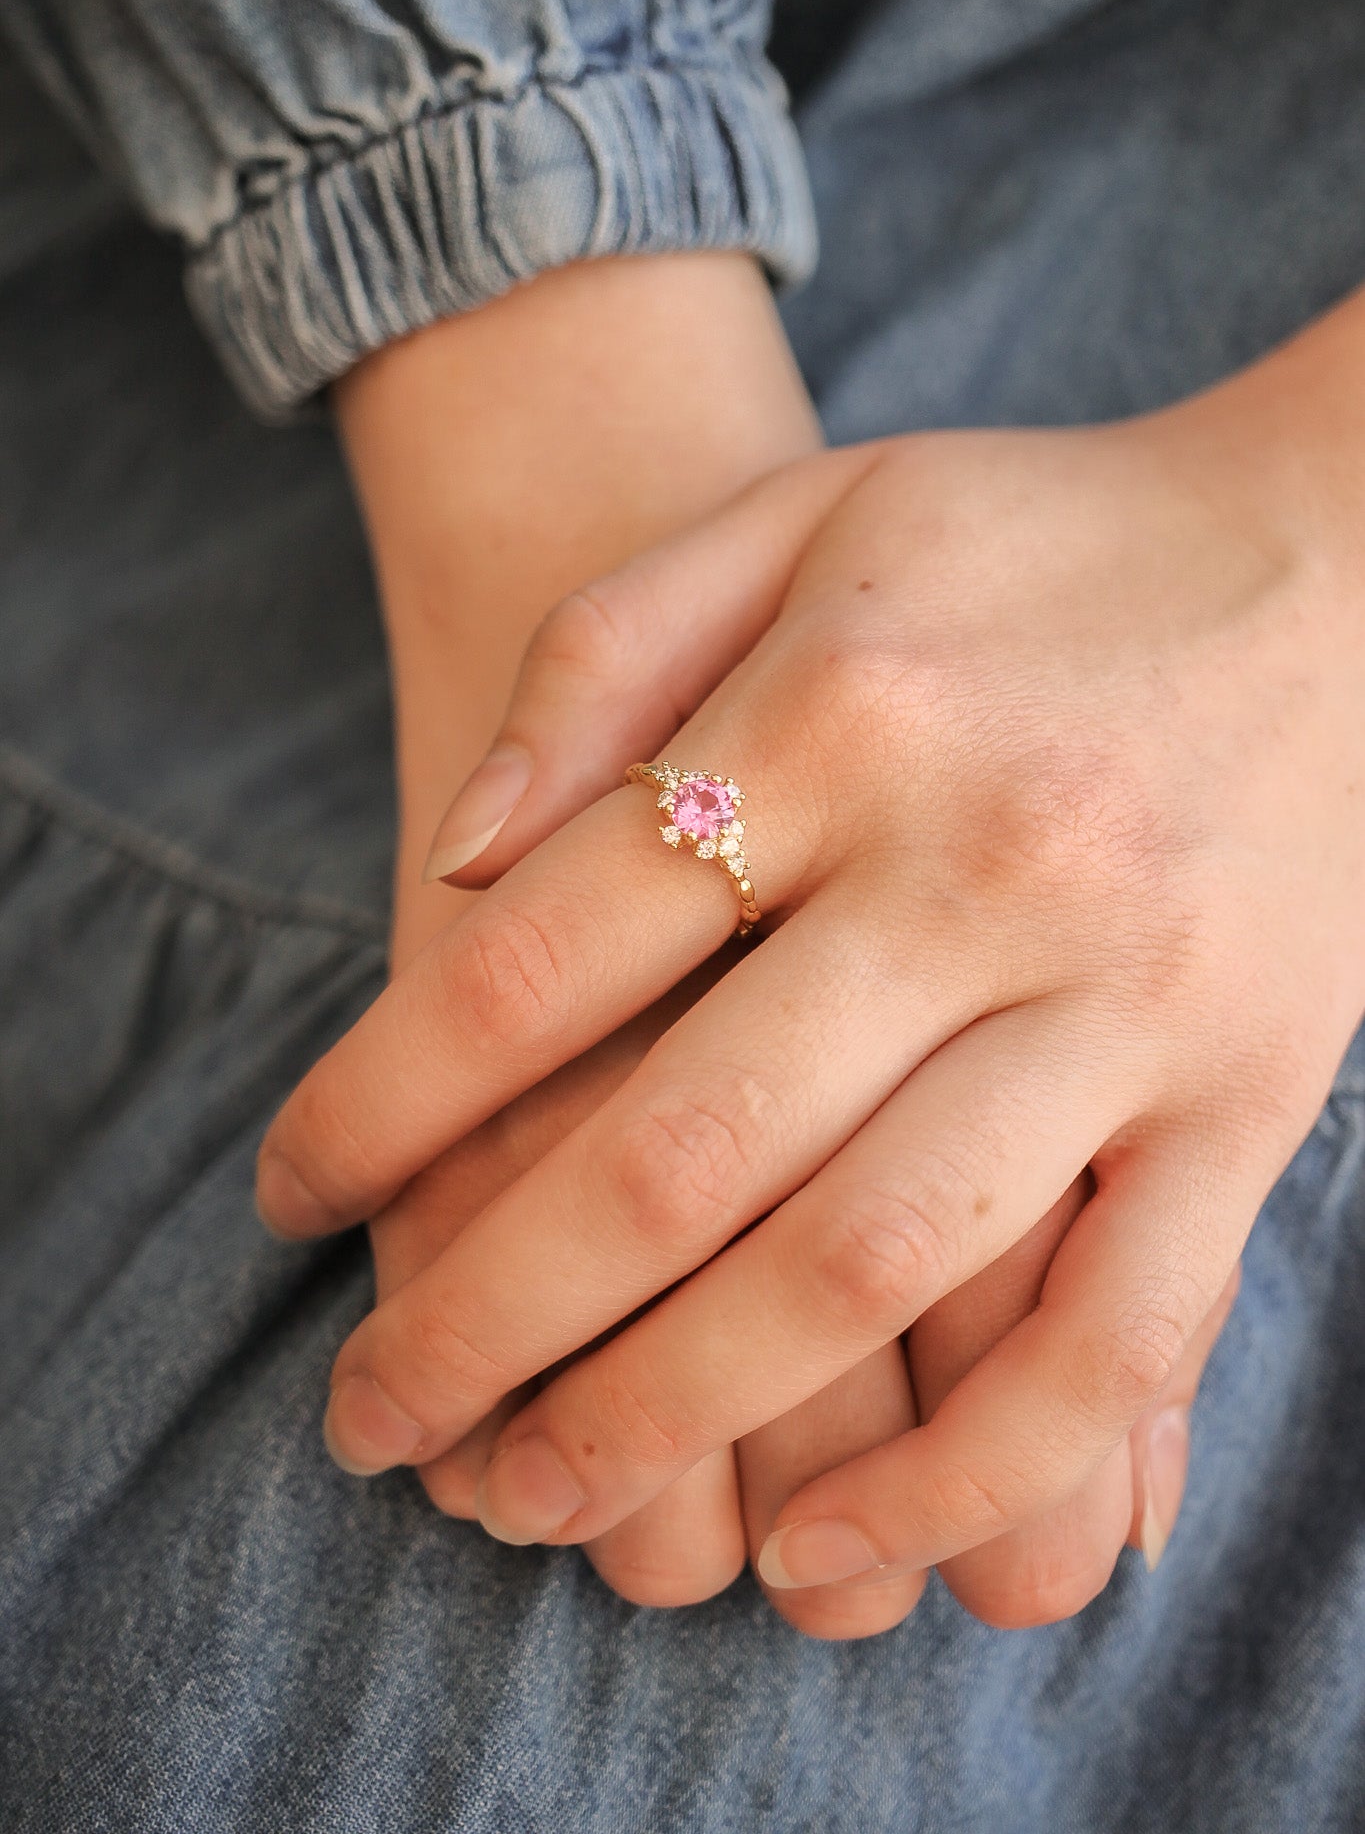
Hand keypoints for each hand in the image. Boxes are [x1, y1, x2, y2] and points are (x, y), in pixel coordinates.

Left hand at [273, 285, 1364, 1596]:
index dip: (383, 1101)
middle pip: (679, 1151)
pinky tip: (836, 1542)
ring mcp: (1133, 999)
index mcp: (845, 711)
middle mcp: (983, 865)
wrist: (1347, 554)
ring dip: (679, 1417)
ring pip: (871, 1270)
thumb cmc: (1041, 537)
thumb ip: (607, 657)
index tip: (290, 1196)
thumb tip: (456, 858)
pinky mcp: (1253, 1100)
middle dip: (490, 1314)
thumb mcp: (803, 514)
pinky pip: (1117, 1342)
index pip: (542, 957)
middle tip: (372, 1415)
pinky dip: (970, 1474)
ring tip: (541, 1497)